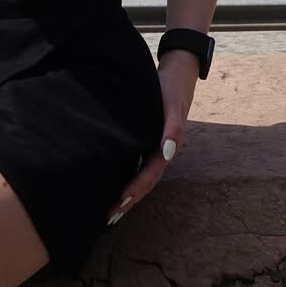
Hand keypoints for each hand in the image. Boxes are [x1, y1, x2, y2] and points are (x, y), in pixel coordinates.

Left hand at [107, 51, 199, 223]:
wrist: (177, 70)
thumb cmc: (171, 86)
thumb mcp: (173, 104)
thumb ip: (173, 128)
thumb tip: (167, 153)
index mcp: (166, 145)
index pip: (149, 175)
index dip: (134, 190)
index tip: (118, 204)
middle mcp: (160, 149)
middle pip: (145, 181)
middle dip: (129, 200)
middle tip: (108, 217)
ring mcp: (154, 144)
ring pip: (141, 174)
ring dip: (128, 192)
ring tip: (110, 209)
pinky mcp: (147, 136)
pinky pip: (137, 161)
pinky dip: (127, 174)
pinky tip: (112, 180)